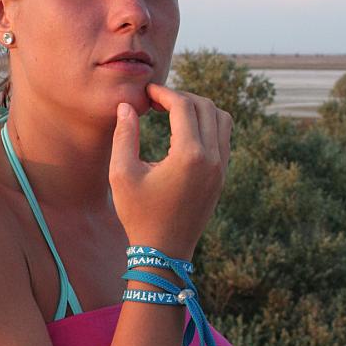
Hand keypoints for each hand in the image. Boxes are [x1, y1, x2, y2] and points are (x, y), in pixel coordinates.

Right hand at [109, 83, 231, 258]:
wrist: (164, 252)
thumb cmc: (138, 215)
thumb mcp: (122, 174)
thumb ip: (124, 135)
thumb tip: (127, 106)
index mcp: (189, 156)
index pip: (183, 106)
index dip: (163, 93)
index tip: (146, 94)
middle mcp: (212, 158)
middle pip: (205, 106)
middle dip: (181, 97)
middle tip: (157, 101)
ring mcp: (221, 168)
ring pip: (221, 119)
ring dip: (199, 109)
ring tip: (173, 113)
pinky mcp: (222, 176)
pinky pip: (224, 137)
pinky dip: (208, 125)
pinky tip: (184, 132)